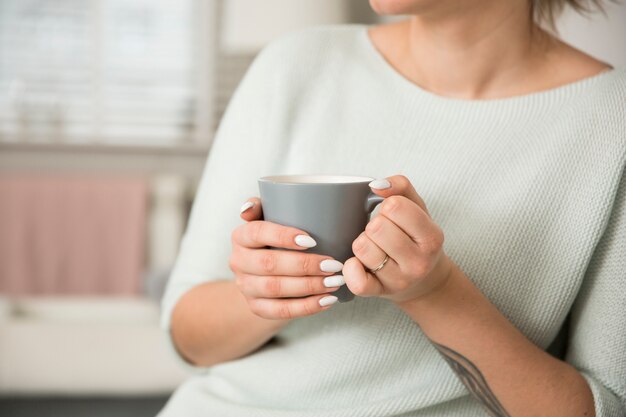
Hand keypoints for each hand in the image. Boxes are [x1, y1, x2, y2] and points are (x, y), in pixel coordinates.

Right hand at [230, 197, 344, 319]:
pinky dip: (306, 307)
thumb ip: (264, 204)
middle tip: (334, 265)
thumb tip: (247, 208)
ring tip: (335, 282)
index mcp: (241, 236)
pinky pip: (280, 311)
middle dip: (305, 266)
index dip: (283, 236)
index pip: (257, 233)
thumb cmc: (276, 238)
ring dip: (309, 287)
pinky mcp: (256, 307)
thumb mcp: (270, 217)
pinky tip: (327, 300)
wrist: (264, 272)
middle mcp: (238, 261)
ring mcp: (245, 287)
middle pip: (269, 264)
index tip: (313, 240)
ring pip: (275, 289)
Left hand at [343, 175, 453, 304]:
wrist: (424, 281)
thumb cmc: (415, 238)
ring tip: (376, 247)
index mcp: (431, 237)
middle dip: (374, 224)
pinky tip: (360, 263)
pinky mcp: (379, 293)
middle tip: (383, 233)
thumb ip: (400, 187)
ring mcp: (399, 280)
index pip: (395, 206)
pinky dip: (351, 268)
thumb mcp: (417, 208)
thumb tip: (376, 185)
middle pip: (376, 227)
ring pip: (362, 248)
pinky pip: (356, 280)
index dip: (388, 206)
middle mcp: (419, 262)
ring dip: (362, 243)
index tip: (394, 215)